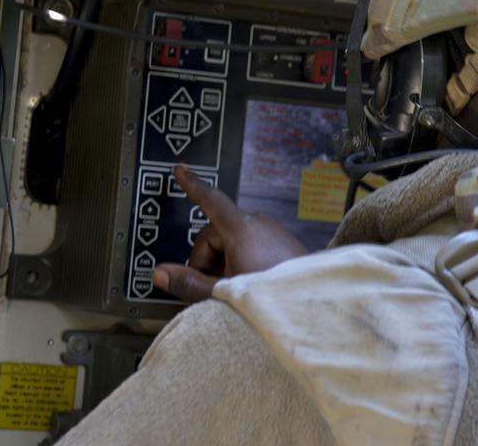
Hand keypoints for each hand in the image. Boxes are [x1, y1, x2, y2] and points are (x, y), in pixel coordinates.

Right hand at [152, 165, 308, 302]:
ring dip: (225, 264)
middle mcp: (258, 223)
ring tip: (234, 292)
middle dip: (207, 260)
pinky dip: (243, 262)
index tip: (181, 171)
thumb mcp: (223, 293)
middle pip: (216, 233)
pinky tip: (250, 286)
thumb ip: (189, 283)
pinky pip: (254, 247)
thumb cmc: (272, 299)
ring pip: (234, 242)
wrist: (316, 307)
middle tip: (211, 289)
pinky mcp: (284, 244)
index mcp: (241, 228)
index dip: (192, 185)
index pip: (209, 199)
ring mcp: (273, 232)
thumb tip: (160, 273)